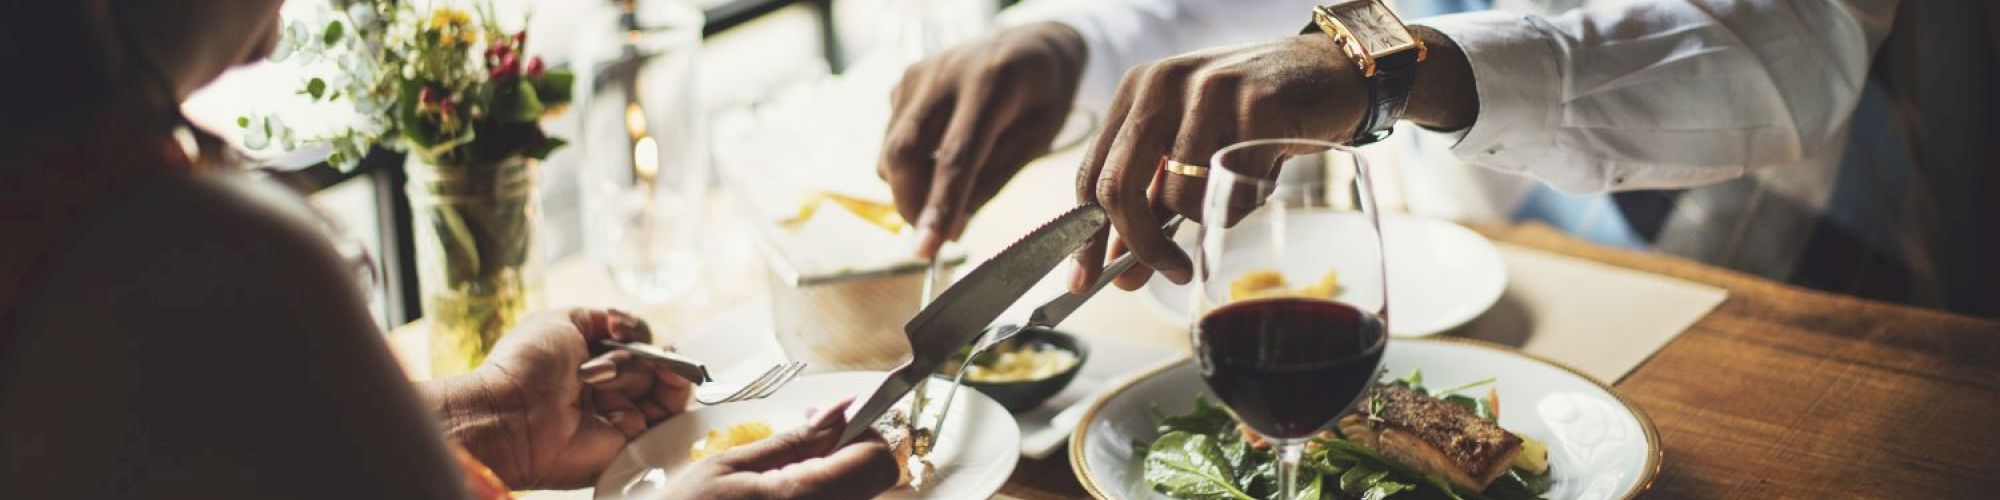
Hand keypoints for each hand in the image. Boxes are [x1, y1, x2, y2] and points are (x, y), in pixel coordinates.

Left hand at [427, 309, 693, 488]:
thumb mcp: (560, 321)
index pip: (632, 344)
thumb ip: (599, 318)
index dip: (635, 333)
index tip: (620, 328)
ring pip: (661, 381)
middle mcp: (608, 390)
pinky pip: (671, 412)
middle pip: (649, 361)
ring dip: (643, 368)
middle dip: (636, 352)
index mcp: (588, 363)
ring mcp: (622, 415)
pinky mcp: (635, 439)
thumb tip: (627, 325)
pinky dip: (676, 386)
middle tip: (608, 359)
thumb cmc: (528, 364)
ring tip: (609, 373)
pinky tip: (668, 371)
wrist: (514, 413)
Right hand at [647, 398, 900, 499]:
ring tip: (791, 461)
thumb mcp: (733, 464)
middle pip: (871, 478)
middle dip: (849, 446)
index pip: (876, 461)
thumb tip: (841, 410)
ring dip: (835, 467)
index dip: (864, 431)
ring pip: (855, 492)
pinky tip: (788, 483)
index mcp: (804, 498)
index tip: (837, 418)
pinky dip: (822, 486)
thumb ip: (795, 440)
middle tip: (810, 430)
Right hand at [880, 21, 1087, 258]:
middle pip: (904, 153)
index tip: (926, 250)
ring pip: (890, 150)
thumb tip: (951, 228)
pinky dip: (908, 165)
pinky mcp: (904, 82)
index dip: (938, 207)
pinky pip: (891, 137)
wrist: (1033, 42)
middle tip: (934, 234)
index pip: (955, 157)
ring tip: (945, 194)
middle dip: (911, 204)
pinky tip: (938, 161)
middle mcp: (945, 74)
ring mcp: (919, 75)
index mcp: (991, 85)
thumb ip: (992, 181)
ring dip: (909, 188)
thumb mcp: (1036, 140)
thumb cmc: (1044, 94)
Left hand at [1071, 34, 1367, 291]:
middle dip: (1139, 245)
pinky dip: (1247, 200)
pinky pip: (1234, 190)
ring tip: (1238, 185)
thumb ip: (1153, 202)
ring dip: (1211, 213)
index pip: (1091, 174)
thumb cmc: (1253, 117)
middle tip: (1168, 272)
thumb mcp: (1190, 149)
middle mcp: (1162, 84)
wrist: (1330, 74)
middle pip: (1118, 188)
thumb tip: (1123, 272)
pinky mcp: (1257, 106)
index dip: (1085, 236)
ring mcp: (1208, 91)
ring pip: (1180, 196)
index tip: (1085, 281)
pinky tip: (1264, 171)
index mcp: (1137, 91)